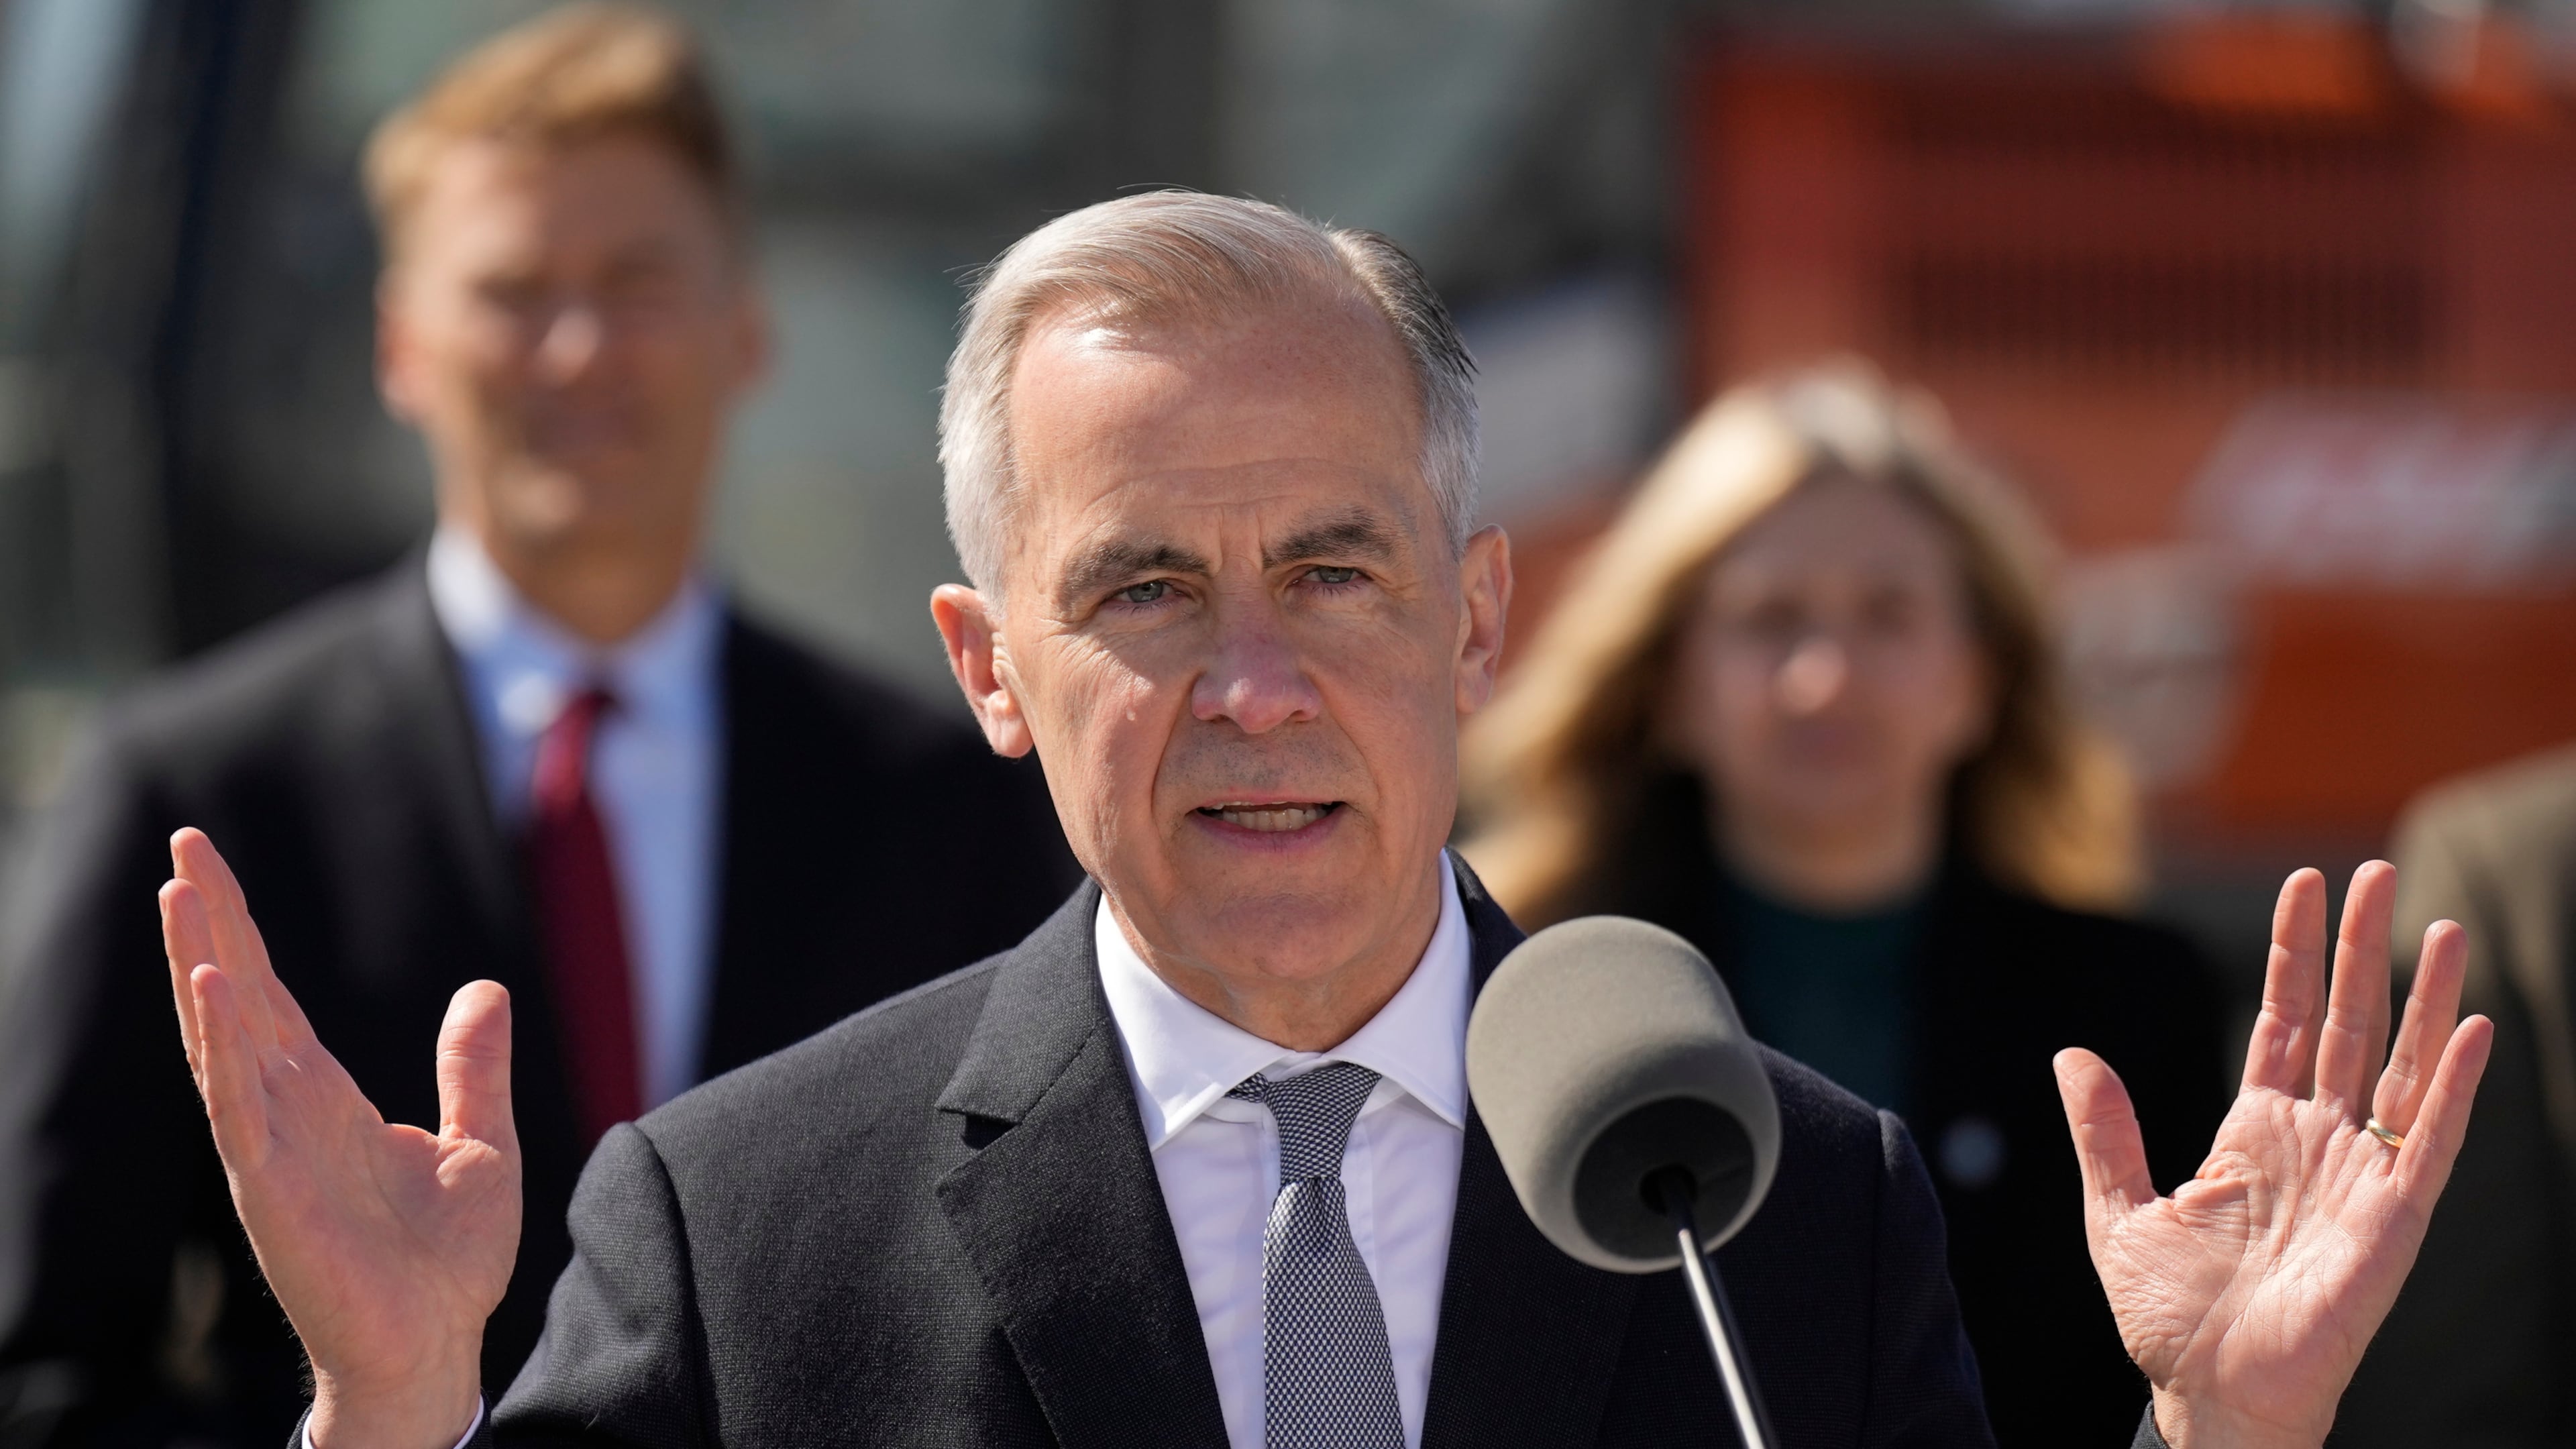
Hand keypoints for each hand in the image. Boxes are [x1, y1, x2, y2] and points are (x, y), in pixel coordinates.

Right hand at [162, 828, 517, 1448]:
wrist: (441, 1345)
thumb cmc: (450, 1262)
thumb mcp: (482, 1143)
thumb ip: (476, 1070)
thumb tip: (484, 989)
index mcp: (328, 1099)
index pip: (274, 999)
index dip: (242, 933)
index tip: (208, 865)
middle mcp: (288, 1113)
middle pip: (237, 1001)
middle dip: (209, 925)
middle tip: (180, 849)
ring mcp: (272, 1150)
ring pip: (222, 1042)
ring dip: (199, 968)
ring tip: (177, 894)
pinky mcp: (272, 1192)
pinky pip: (238, 1109)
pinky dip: (221, 1051)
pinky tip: (206, 992)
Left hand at [2055, 862, 2491, 1448]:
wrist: (2210, 1396)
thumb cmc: (2170, 1320)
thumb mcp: (2118, 1212)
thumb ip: (2104, 1132)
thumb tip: (2071, 1053)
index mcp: (2254, 1131)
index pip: (2284, 1021)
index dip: (2294, 955)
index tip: (2305, 886)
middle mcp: (2316, 1140)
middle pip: (2348, 1024)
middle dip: (2361, 949)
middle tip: (2378, 871)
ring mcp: (2360, 1174)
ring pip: (2402, 1065)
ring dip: (2423, 996)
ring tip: (2440, 924)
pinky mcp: (2395, 1217)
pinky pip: (2434, 1138)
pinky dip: (2456, 1083)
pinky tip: (2471, 1026)